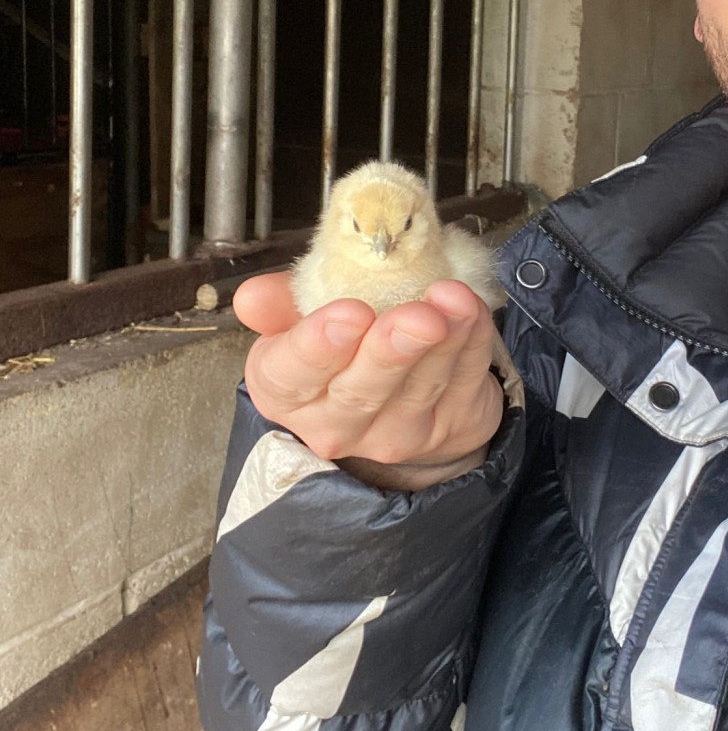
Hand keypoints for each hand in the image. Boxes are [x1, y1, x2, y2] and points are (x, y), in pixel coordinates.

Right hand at [232, 272, 503, 489]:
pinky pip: (463, 381)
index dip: (319, 345)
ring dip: (442, 343)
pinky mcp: (448, 425)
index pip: (292, 376)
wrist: (393, 394)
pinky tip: (471, 310)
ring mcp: (397, 433)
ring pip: (420, 388)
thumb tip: (253, 297)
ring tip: (454, 301)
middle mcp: (337, 424)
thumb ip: (279, 302)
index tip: (349, 312)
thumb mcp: (300, 319)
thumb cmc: (341, 348)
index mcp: (288, 392)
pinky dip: (471, 343)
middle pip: (361, 392)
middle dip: (391, 351)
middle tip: (416, 317)